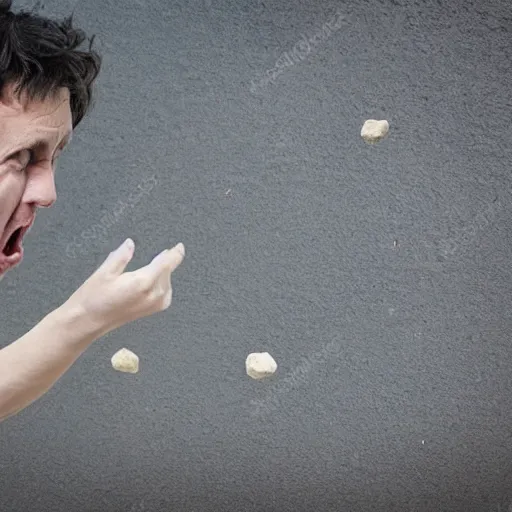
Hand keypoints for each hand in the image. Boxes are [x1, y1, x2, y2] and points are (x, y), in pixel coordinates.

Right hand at [64, 238, 184, 335]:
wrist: (87, 322)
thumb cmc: (93, 298)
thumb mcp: (104, 272)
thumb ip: (121, 256)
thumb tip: (130, 243)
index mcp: (143, 282)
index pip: (167, 263)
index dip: (176, 253)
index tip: (179, 245)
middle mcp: (152, 294)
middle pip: (168, 272)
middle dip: (166, 260)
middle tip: (164, 251)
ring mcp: (153, 304)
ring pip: (167, 282)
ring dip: (164, 272)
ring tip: (155, 265)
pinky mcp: (151, 310)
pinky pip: (165, 293)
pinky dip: (163, 284)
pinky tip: (155, 280)